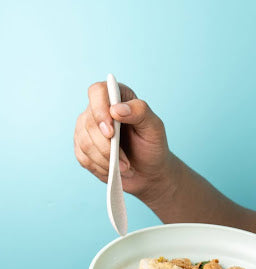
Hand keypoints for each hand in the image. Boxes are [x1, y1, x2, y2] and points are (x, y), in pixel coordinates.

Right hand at [74, 81, 173, 202]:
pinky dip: (101, 167)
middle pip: (89, 123)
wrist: (148, 171)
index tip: (111, 132)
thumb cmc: (152, 146)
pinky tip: (114, 170)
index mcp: (116, 97)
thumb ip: (140, 112)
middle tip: (126, 162)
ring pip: (85, 142)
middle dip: (107, 147)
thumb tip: (116, 109)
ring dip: (106, 160)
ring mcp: (87, 129)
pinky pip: (84, 158)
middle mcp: (98, 110)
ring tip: (125, 168)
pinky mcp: (82, 148)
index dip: (100, 110)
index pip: (97, 92)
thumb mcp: (154, 127)